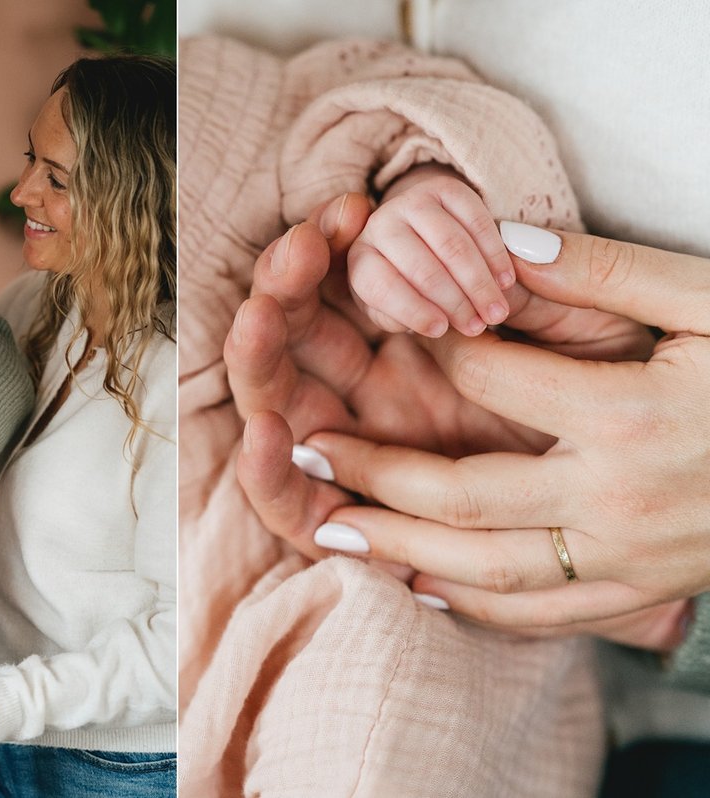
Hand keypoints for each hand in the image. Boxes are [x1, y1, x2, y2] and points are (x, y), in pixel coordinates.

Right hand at [227, 196, 648, 564]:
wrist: (633, 513)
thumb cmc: (613, 414)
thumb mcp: (589, 339)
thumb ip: (544, 291)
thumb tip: (502, 242)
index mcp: (409, 338)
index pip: (341, 285)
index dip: (332, 246)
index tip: (353, 212)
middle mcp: (365, 391)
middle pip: (291, 336)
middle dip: (283, 287)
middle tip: (303, 251)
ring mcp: (351, 454)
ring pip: (274, 405)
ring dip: (256, 358)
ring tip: (261, 318)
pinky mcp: (348, 522)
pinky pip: (291, 505)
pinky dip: (267, 472)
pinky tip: (270, 433)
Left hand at [294, 227, 709, 646]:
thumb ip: (606, 273)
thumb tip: (500, 242)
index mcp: (628, 416)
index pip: (492, 380)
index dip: (430, 346)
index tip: (381, 322)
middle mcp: (615, 499)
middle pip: (460, 493)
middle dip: (370, 469)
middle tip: (301, 446)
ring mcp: (627, 559)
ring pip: (483, 567)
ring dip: (394, 549)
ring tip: (324, 526)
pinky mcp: (642, 591)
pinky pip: (540, 612)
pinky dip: (472, 604)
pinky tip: (421, 585)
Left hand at [347, 164, 512, 336]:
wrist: (416, 230)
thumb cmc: (402, 281)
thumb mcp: (388, 305)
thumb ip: (397, 318)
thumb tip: (432, 322)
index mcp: (360, 259)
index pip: (381, 286)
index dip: (412, 311)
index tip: (441, 330)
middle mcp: (379, 226)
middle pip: (422, 268)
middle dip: (455, 302)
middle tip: (479, 326)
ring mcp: (411, 203)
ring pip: (452, 245)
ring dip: (479, 282)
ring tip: (496, 311)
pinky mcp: (444, 188)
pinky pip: (476, 220)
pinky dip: (493, 253)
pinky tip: (505, 280)